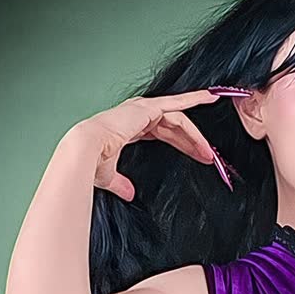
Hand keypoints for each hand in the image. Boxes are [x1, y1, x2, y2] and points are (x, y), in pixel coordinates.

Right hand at [71, 90, 231, 201]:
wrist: (84, 152)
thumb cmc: (91, 162)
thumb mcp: (110, 176)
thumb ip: (121, 183)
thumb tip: (128, 195)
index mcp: (129, 127)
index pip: (161, 132)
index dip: (180, 144)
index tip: (197, 156)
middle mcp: (137, 114)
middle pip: (173, 126)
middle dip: (192, 142)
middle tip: (209, 158)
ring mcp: (143, 109)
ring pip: (179, 118)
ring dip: (196, 135)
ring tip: (210, 152)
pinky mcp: (148, 109)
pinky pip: (178, 109)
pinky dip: (195, 102)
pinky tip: (210, 99)